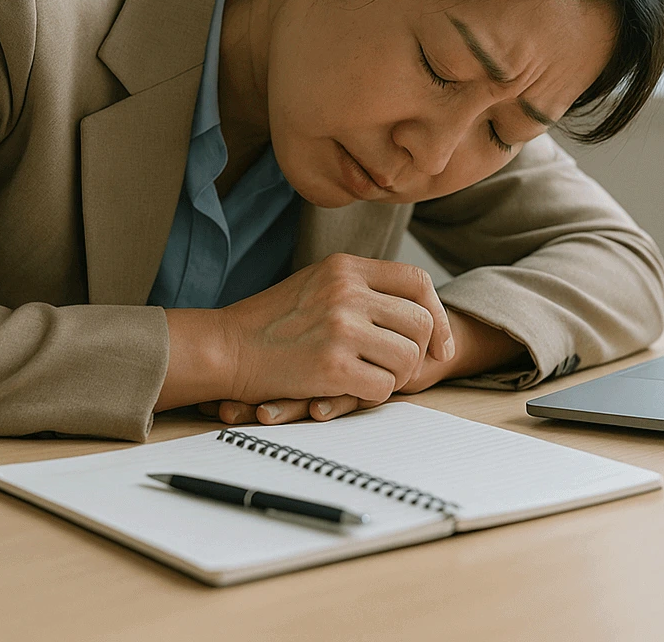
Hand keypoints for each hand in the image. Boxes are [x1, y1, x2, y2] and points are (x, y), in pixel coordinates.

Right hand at [198, 307, 526, 425]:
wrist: (224, 347)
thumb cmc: (270, 322)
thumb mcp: (316, 283)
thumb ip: (358, 286)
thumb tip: (411, 305)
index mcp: (346, 268)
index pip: (417, 283)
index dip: (437, 315)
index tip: (438, 344)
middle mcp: (347, 291)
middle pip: (421, 323)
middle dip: (420, 353)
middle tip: (402, 370)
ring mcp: (340, 327)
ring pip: (407, 358)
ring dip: (396, 377)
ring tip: (370, 379)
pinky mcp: (331, 365)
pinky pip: (383, 387)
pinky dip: (372, 396)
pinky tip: (349, 391)